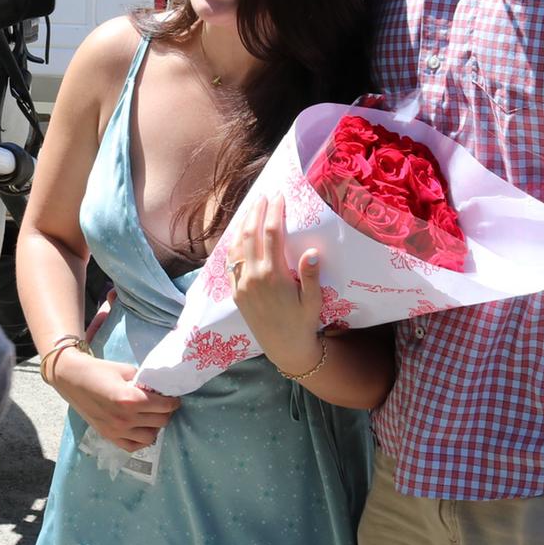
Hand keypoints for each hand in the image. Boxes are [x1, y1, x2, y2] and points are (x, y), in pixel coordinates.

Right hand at [52, 353, 179, 451]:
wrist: (71, 378)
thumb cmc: (98, 370)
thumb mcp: (126, 370)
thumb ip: (144, 382)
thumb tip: (159, 390)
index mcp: (131, 399)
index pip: (165, 406)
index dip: (173, 401)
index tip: (173, 397)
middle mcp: (125, 418)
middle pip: (161, 421)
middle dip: (166, 412)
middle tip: (163, 404)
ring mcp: (117, 430)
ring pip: (151, 436)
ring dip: (155, 426)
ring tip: (151, 416)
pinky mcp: (109, 436)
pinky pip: (133, 446)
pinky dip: (141, 439)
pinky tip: (141, 428)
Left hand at [226, 191, 323, 375]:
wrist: (284, 348)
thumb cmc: (303, 323)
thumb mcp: (313, 301)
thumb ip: (310, 276)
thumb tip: (311, 252)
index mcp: (273, 276)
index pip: (271, 234)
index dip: (274, 212)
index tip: (278, 196)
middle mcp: (253, 276)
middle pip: (250, 234)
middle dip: (256, 212)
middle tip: (263, 196)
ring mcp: (241, 283)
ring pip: (237, 245)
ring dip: (243, 224)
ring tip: (250, 208)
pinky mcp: (235, 291)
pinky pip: (230, 262)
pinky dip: (233, 243)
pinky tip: (238, 234)